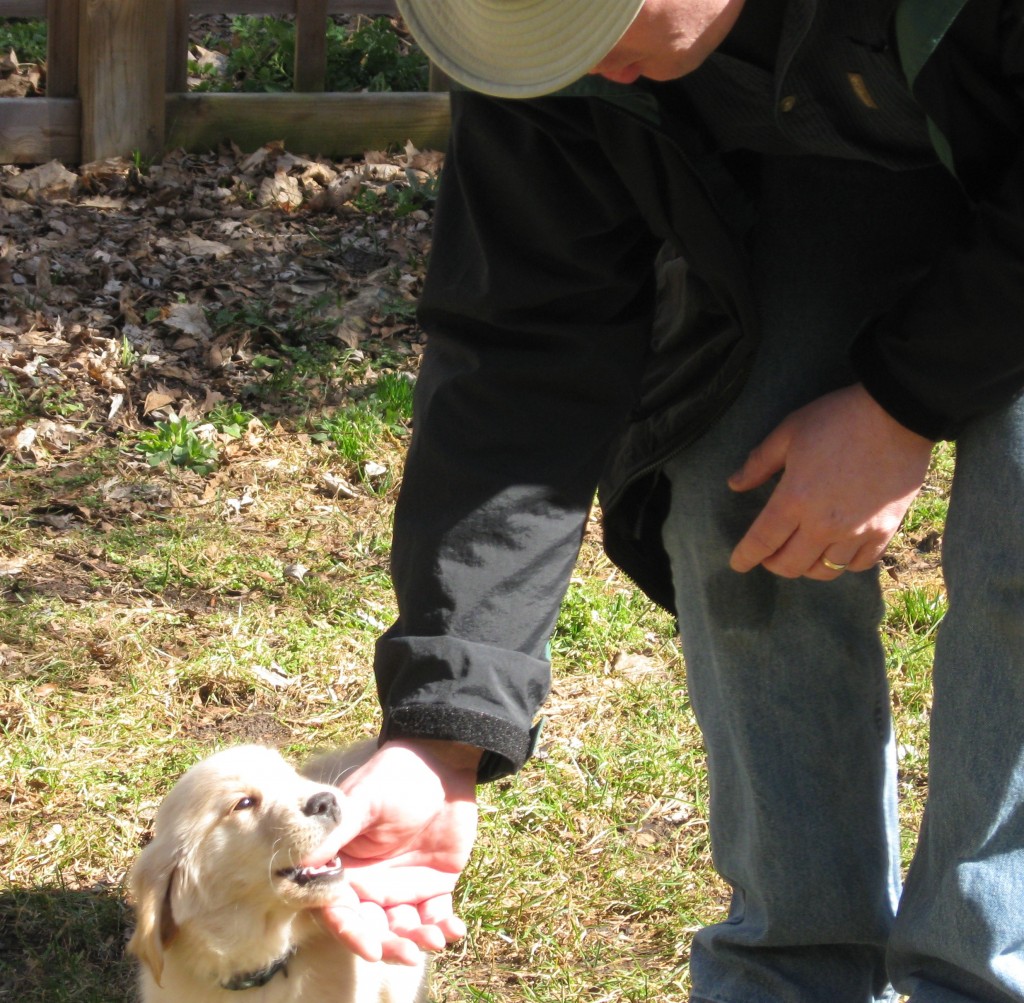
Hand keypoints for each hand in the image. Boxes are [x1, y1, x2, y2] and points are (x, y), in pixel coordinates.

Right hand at [321, 739, 479, 964]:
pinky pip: (435, 916)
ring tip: (436, 938)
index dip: (351, 932)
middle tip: (408, 952)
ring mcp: (402, 887)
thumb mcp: (364, 800)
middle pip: (371, 929)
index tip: (369, 947)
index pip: (339, 910)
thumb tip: (299, 863)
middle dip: (388, 946)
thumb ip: (338, 832)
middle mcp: (369, 883)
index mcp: (345, 866)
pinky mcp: (433, 885)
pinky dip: (444, 927)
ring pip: (403, 929)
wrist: (443, 761)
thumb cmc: (396, 775)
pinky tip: (455, 930)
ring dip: (417, 941)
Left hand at [728, 384, 933, 578]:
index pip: (761, 541)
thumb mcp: (789, 432)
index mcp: (795, 498)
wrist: (898, 414)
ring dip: (806, 567)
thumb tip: (734, 484)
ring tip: (801, 554)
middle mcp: (823, 524)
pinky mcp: (884, 531)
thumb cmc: (838, 418)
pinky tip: (836, 552)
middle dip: (772, 564)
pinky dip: (843, 564)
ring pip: (823, 571)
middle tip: (768, 556)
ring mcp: (856, 531)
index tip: (738, 563)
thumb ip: (759, 462)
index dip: (745, 557)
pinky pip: (858, 565)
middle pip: (790, 565)